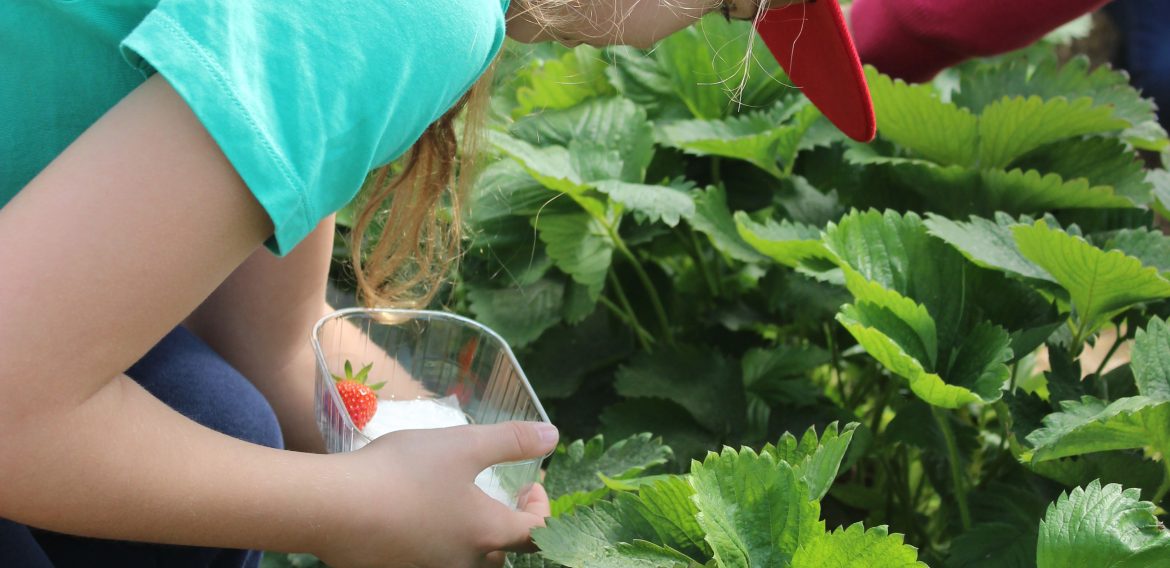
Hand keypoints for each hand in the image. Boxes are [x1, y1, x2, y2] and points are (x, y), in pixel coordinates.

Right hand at [314, 421, 558, 567]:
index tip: (532, 485)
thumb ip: (511, 440)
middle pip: (501, 555)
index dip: (542, 510)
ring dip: (473, 537)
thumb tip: (553, 436)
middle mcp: (463, 563)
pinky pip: (429, 560)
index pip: (536, 534)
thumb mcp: (464, 444)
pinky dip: (436, 542)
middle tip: (501, 498)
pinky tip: (416, 515)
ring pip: (464, 561)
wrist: (332, 508)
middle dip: (509, 528)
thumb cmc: (404, 473)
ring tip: (459, 506)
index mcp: (486, 533)